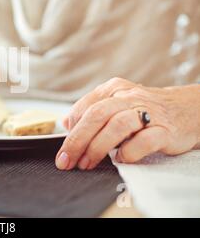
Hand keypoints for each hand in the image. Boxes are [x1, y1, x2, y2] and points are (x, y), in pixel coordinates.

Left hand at [56, 77, 199, 169]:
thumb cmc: (146, 110)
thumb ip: (91, 111)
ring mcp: (148, 112)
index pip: (85, 107)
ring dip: (98, 147)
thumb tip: (65, 123)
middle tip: (67, 160)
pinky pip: (144, 140)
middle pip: (97, 115)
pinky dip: (129, 151)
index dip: (71, 130)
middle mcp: (129, 96)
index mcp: (113, 89)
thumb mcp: (116, 103)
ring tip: (87, 163)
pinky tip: (121, 159)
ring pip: (117, 125)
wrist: (188, 109)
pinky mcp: (165, 130)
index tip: (63, 150)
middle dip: (77, 140)